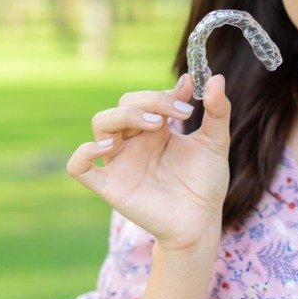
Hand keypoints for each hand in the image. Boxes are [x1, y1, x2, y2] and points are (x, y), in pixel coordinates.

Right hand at [66, 73, 230, 251]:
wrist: (202, 221)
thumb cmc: (206, 183)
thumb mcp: (215, 143)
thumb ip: (217, 111)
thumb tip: (216, 77)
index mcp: (156, 130)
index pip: (147, 98)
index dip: (165, 93)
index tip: (189, 93)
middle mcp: (136, 142)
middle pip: (124, 105)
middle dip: (151, 101)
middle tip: (181, 115)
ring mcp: (122, 162)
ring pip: (101, 124)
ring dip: (124, 116)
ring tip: (154, 125)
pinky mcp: (111, 186)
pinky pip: (80, 167)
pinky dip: (84, 152)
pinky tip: (109, 146)